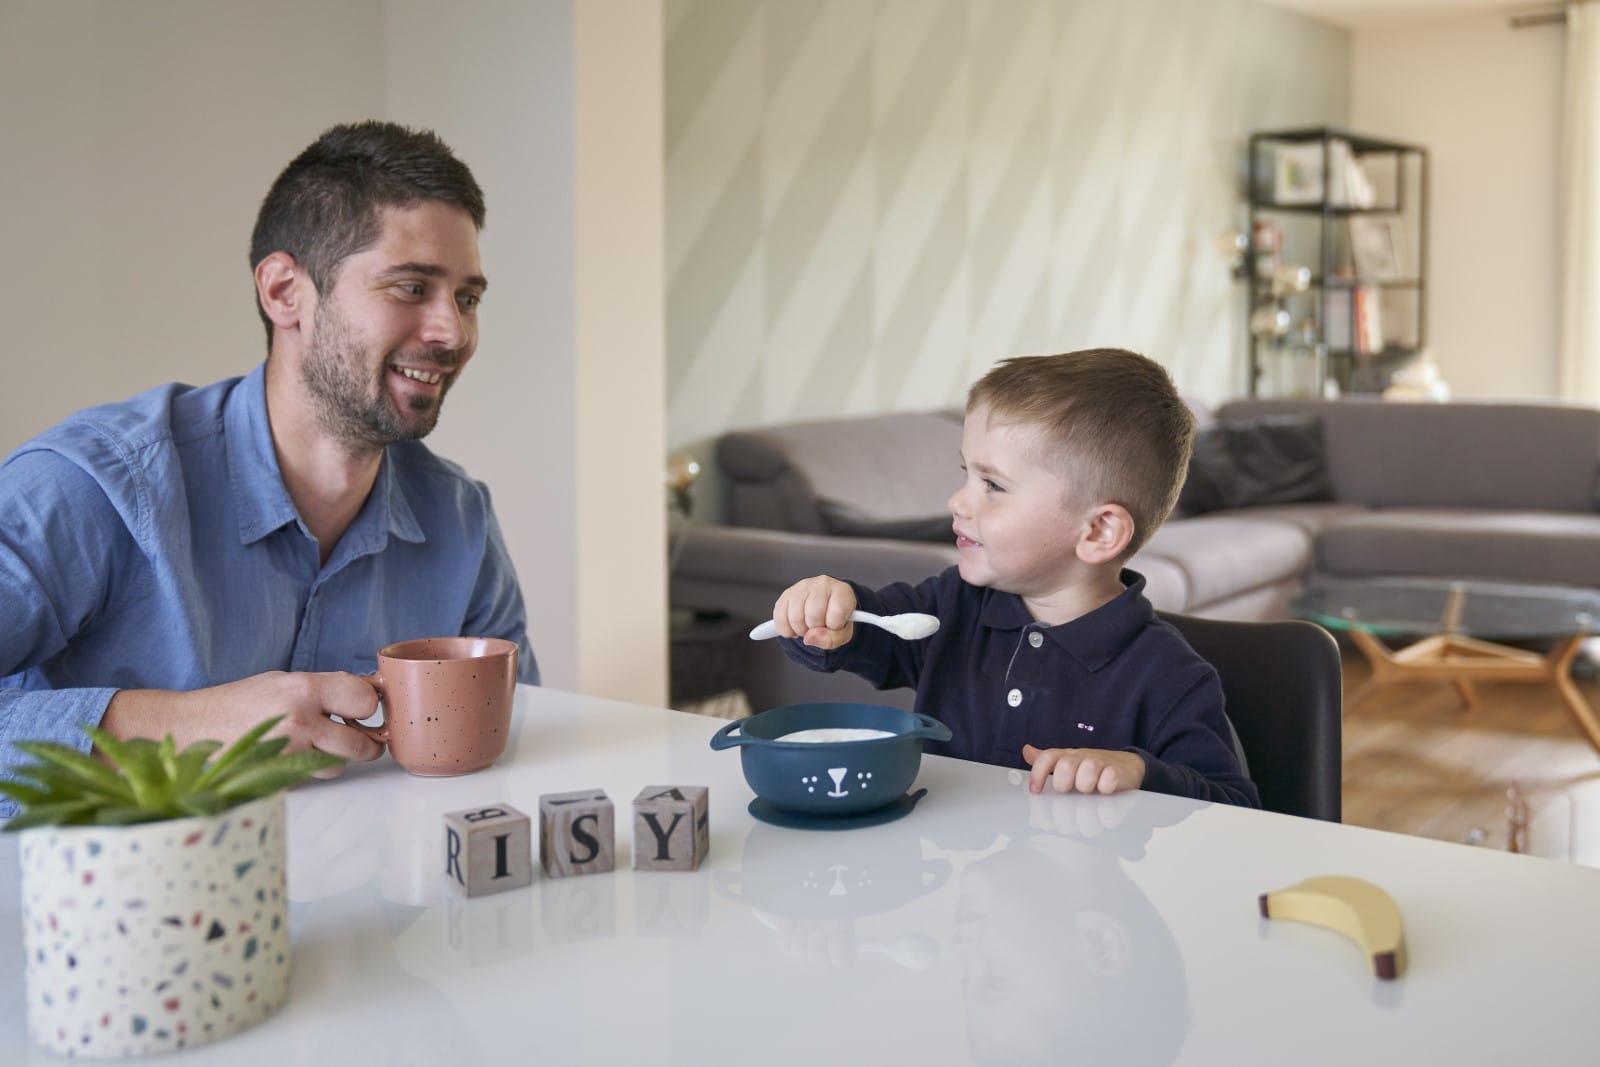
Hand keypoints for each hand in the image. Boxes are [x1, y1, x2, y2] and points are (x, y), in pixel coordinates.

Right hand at [101, 670, 384, 773]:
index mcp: (304, 688)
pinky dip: (310, 769)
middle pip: (363, 742)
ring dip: (334, 758)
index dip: (368, 705)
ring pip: (339, 765)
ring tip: (311, 743)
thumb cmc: (240, 701)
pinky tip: (292, 755)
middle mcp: (301, 720)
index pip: (365, 698)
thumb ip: (326, 688)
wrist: (192, 727)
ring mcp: (290, 752)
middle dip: (364, 741)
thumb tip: (370, 692)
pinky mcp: (278, 777)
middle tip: (355, 735)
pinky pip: (313, 778)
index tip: (361, 707)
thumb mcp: (283, 681)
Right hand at [771, 575, 857, 649]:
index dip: (834, 626)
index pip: (836, 613)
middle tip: (819, 627)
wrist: (826, 609)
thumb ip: (831, 639)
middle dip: (815, 628)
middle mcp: (821, 584)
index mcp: (841, 591)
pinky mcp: (786, 595)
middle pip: (814, 614)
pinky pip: (780, 619)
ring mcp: (802, 587)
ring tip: (808, 626)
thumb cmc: (836, 620)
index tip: (834, 624)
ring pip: (795, 617)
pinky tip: (796, 626)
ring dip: (800, 630)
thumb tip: (809, 637)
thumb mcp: (843, 634)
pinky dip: (786, 630)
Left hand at [1022, 744, 1145, 795]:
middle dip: (1064, 783)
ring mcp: (1101, 763)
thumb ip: (1046, 761)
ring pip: (1087, 771)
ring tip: (1089, 791)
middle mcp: (1082, 757)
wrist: (1126, 765)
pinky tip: (1106, 790)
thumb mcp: (1068, 762)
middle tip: (1070, 790)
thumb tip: (1026, 751)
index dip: (1038, 773)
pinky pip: (1109, 779)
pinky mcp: (1118, 772)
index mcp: (1067, 756)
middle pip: (1065, 766)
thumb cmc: (1093, 767)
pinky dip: (1106, 788)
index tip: (1035, 791)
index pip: (1048, 757)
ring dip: (1086, 786)